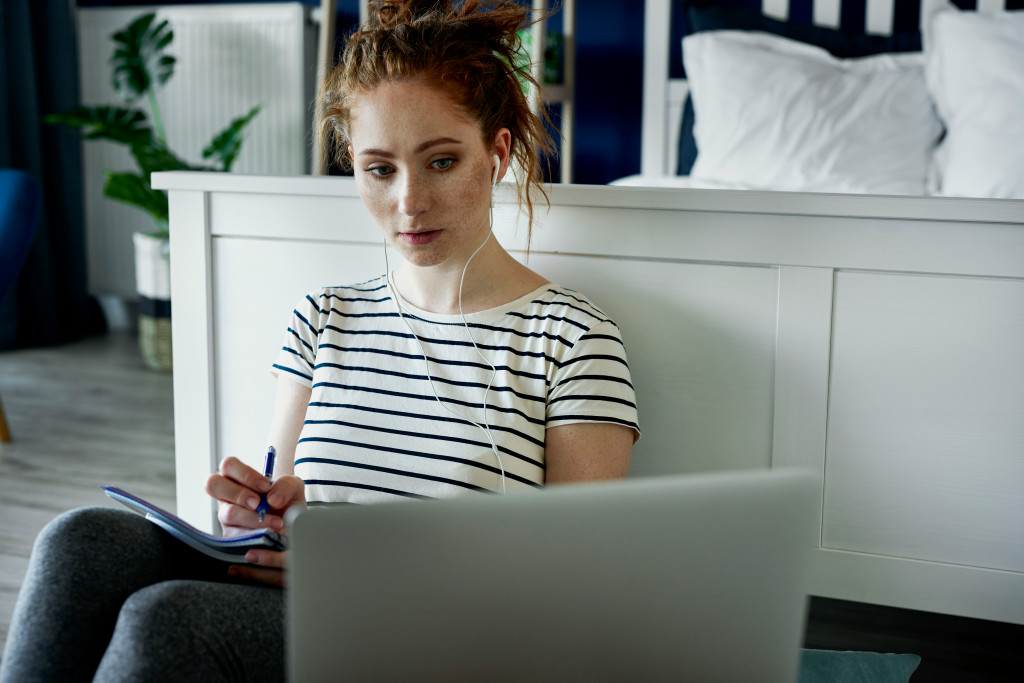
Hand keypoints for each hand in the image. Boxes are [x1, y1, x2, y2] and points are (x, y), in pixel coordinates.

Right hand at [206, 456, 305, 585]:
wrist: (292, 527)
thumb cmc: (287, 502)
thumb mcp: (293, 488)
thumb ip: (286, 486)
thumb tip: (272, 499)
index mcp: (238, 478)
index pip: (229, 465)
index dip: (244, 474)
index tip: (265, 486)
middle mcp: (228, 496)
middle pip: (213, 484)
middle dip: (238, 493)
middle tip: (258, 503)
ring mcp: (226, 517)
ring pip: (227, 513)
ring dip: (253, 518)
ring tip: (276, 523)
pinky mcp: (230, 536)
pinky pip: (234, 535)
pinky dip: (255, 535)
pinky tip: (270, 535)